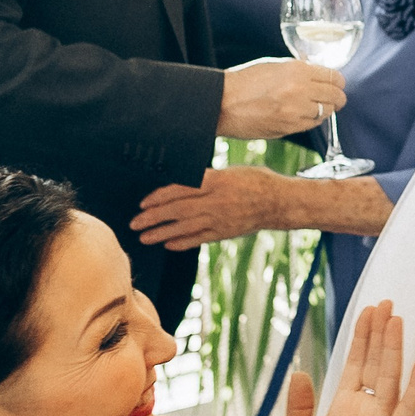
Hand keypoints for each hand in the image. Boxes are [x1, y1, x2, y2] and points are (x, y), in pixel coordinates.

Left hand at [134, 165, 292, 249]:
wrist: (280, 202)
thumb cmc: (255, 180)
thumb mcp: (230, 171)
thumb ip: (206, 178)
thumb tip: (181, 181)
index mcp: (217, 182)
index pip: (181, 189)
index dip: (159, 197)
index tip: (143, 202)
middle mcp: (216, 201)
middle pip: (178, 210)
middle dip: (153, 217)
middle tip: (135, 223)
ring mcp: (220, 219)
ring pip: (185, 227)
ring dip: (161, 233)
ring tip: (144, 238)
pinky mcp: (225, 233)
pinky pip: (200, 238)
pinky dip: (182, 242)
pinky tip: (168, 244)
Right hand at [219, 57, 345, 138]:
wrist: (223, 103)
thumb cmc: (245, 81)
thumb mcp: (274, 65)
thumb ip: (298, 68)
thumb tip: (317, 70)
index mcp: (297, 70)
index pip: (334, 77)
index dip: (338, 81)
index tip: (337, 83)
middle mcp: (300, 90)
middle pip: (336, 96)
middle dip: (337, 97)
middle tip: (334, 97)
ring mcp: (296, 112)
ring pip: (327, 112)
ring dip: (325, 109)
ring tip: (317, 106)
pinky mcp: (289, 128)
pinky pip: (312, 124)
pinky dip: (313, 119)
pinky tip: (305, 114)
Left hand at [282, 300, 414, 415]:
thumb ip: (299, 408)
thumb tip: (299, 371)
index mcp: (341, 410)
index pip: (354, 365)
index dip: (361, 338)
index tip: (368, 311)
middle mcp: (364, 413)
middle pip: (375, 364)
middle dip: (380, 334)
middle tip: (385, 303)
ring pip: (389, 379)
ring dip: (394, 350)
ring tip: (397, 320)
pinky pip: (405, 411)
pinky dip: (414, 388)